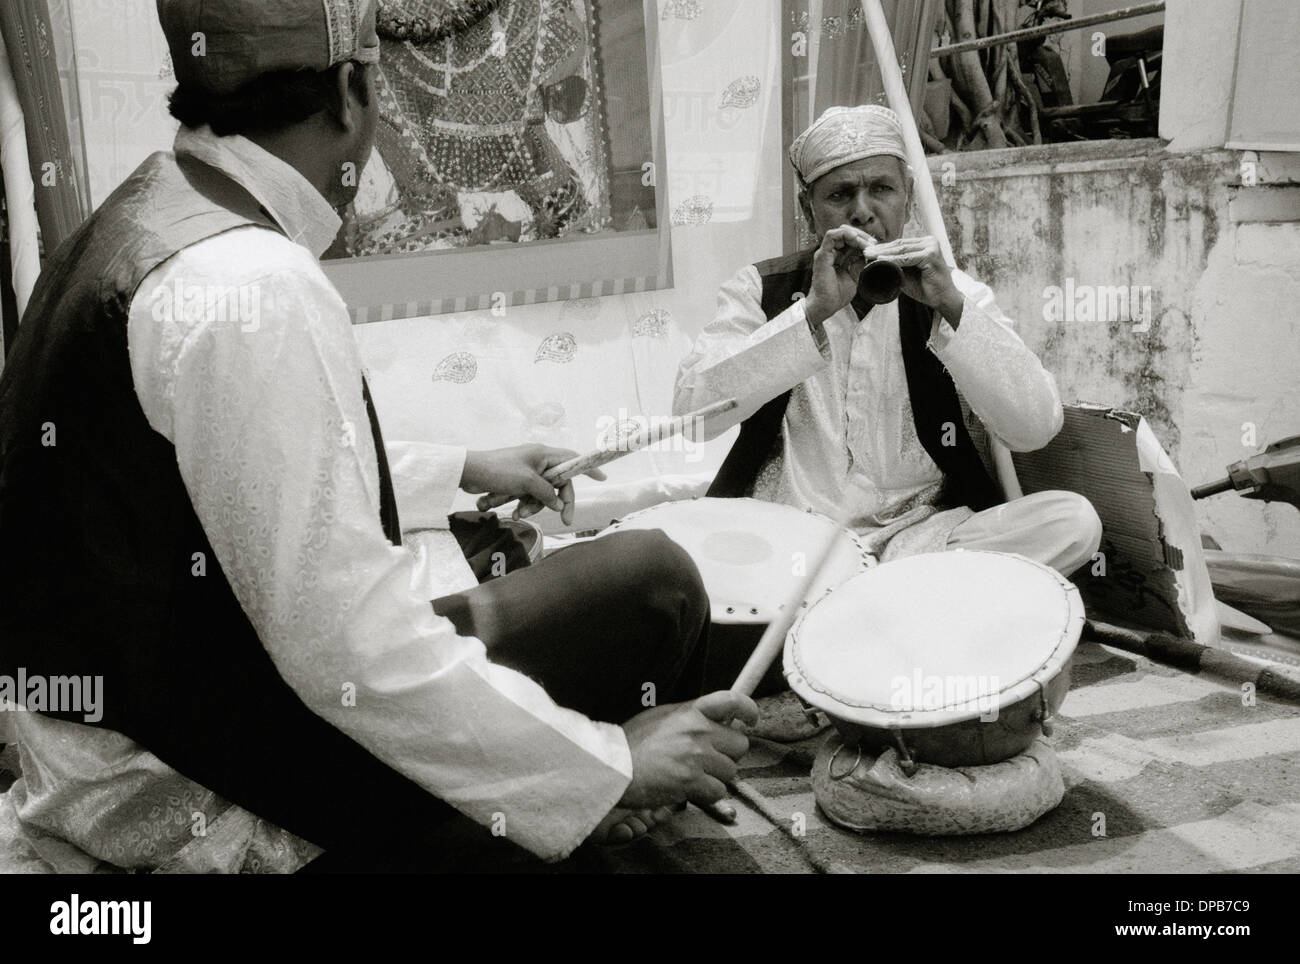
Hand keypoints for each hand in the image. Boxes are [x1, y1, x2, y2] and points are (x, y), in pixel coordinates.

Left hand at [460, 444, 606, 526]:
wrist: (468, 472)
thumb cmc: (498, 470)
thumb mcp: (526, 482)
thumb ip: (546, 493)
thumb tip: (558, 504)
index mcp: (543, 454)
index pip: (572, 460)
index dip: (588, 468)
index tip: (602, 478)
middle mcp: (538, 461)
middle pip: (558, 483)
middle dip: (558, 501)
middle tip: (565, 519)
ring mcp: (526, 471)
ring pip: (542, 492)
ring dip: (534, 505)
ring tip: (520, 513)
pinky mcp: (515, 481)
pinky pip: (527, 495)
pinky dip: (523, 504)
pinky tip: (514, 512)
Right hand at [618, 691, 759, 809]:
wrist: (614, 767)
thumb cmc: (633, 743)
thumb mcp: (661, 716)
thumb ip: (689, 716)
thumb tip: (714, 721)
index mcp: (690, 711)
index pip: (732, 700)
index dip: (748, 709)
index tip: (751, 720)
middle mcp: (698, 730)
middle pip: (740, 744)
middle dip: (728, 754)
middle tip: (708, 760)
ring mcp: (696, 756)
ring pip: (730, 771)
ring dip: (716, 777)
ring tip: (692, 775)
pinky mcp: (692, 781)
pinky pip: (718, 791)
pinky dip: (706, 794)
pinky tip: (688, 789)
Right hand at [803, 225, 877, 327]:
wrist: (827, 305)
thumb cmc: (837, 294)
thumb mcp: (854, 276)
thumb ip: (858, 264)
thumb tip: (867, 254)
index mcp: (836, 257)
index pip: (849, 241)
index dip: (863, 241)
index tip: (874, 246)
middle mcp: (830, 253)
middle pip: (846, 234)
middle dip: (862, 236)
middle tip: (873, 243)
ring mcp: (825, 253)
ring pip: (840, 232)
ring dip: (856, 235)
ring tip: (867, 243)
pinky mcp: (822, 255)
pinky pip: (831, 236)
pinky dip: (844, 234)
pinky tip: (855, 238)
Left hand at [864, 235, 963, 323]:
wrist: (943, 299)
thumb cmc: (926, 288)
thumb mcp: (907, 274)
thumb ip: (895, 266)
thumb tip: (874, 263)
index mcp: (924, 244)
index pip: (900, 244)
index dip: (883, 248)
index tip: (867, 252)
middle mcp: (929, 242)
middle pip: (900, 245)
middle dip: (880, 249)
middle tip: (864, 253)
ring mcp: (931, 247)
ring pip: (902, 250)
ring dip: (884, 253)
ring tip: (869, 256)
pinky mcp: (931, 255)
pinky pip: (907, 258)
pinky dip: (893, 260)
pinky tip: (881, 261)